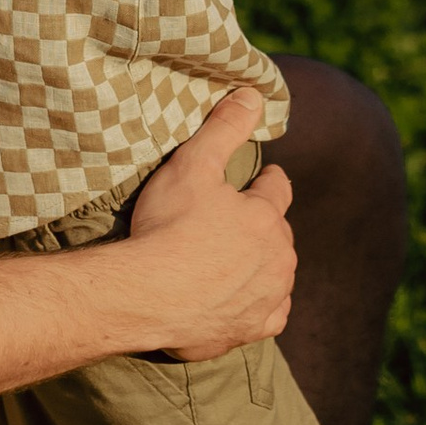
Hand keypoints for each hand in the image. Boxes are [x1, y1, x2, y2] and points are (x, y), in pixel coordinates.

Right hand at [126, 87, 297, 359]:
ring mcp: (269, 297)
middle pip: (278, 233)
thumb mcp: (192, 164)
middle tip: (231, 224)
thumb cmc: (167, 228)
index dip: (265, 180)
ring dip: (261, 264)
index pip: (278, 188)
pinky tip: (241, 299)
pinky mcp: (254, 329)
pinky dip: (260, 304)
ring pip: (277, 273)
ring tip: (232, 260)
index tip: (257, 179)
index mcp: (267, 216)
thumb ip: (225, 128)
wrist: (146, 296)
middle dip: (261, 225)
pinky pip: (271, 314)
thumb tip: (254, 94)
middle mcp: (279, 258)